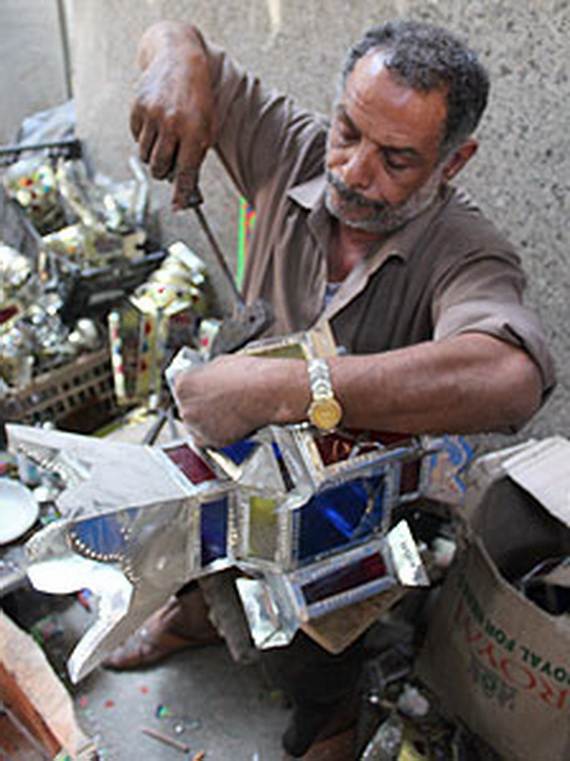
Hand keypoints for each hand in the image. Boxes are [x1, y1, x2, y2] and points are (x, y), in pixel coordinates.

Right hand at [130, 23, 215, 208]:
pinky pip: (136, 138)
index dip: (181, 193)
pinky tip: (155, 126)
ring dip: (154, 157)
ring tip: (164, 143)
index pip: (185, 172)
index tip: (178, 207)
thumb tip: (187, 189)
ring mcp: (152, 115)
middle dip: (164, 173)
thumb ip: (197, 156)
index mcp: (194, 131)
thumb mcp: (208, 127)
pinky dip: (144, 139)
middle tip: (170, 165)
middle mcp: (172, 124)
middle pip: (160, 168)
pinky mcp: (137, 108)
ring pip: (146, 156)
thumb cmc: (199, 99)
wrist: (180, 59)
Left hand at [173, 354, 308, 446]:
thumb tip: (207, 380)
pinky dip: (215, 434)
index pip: (180, 387)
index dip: (193, 389)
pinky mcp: (210, 440)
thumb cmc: (249, 376)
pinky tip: (228, 424)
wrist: (266, 393)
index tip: (201, 392)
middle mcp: (185, 405)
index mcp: (183, 383)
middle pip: (186, 407)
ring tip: (226, 413)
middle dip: (199, 405)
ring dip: (206, 421)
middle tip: (218, 402)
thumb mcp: (220, 364)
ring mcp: (196, 425)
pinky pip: (206, 439)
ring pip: (195, 425)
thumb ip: (206, 375)